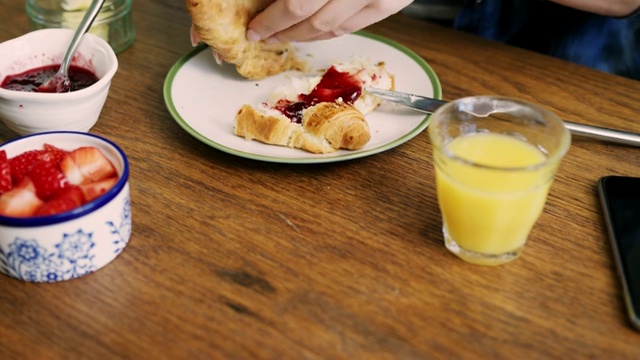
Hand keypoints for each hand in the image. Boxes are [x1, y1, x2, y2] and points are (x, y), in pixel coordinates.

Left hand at [246, 0, 411, 42]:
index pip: (295, 4)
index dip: (270, 20)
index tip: (254, 28)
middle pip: (310, 19)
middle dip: (282, 31)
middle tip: (264, 36)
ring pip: (330, 28)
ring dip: (303, 36)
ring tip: (284, 35)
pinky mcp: (389, 3)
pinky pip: (350, 27)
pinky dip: (327, 32)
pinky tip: (312, 31)